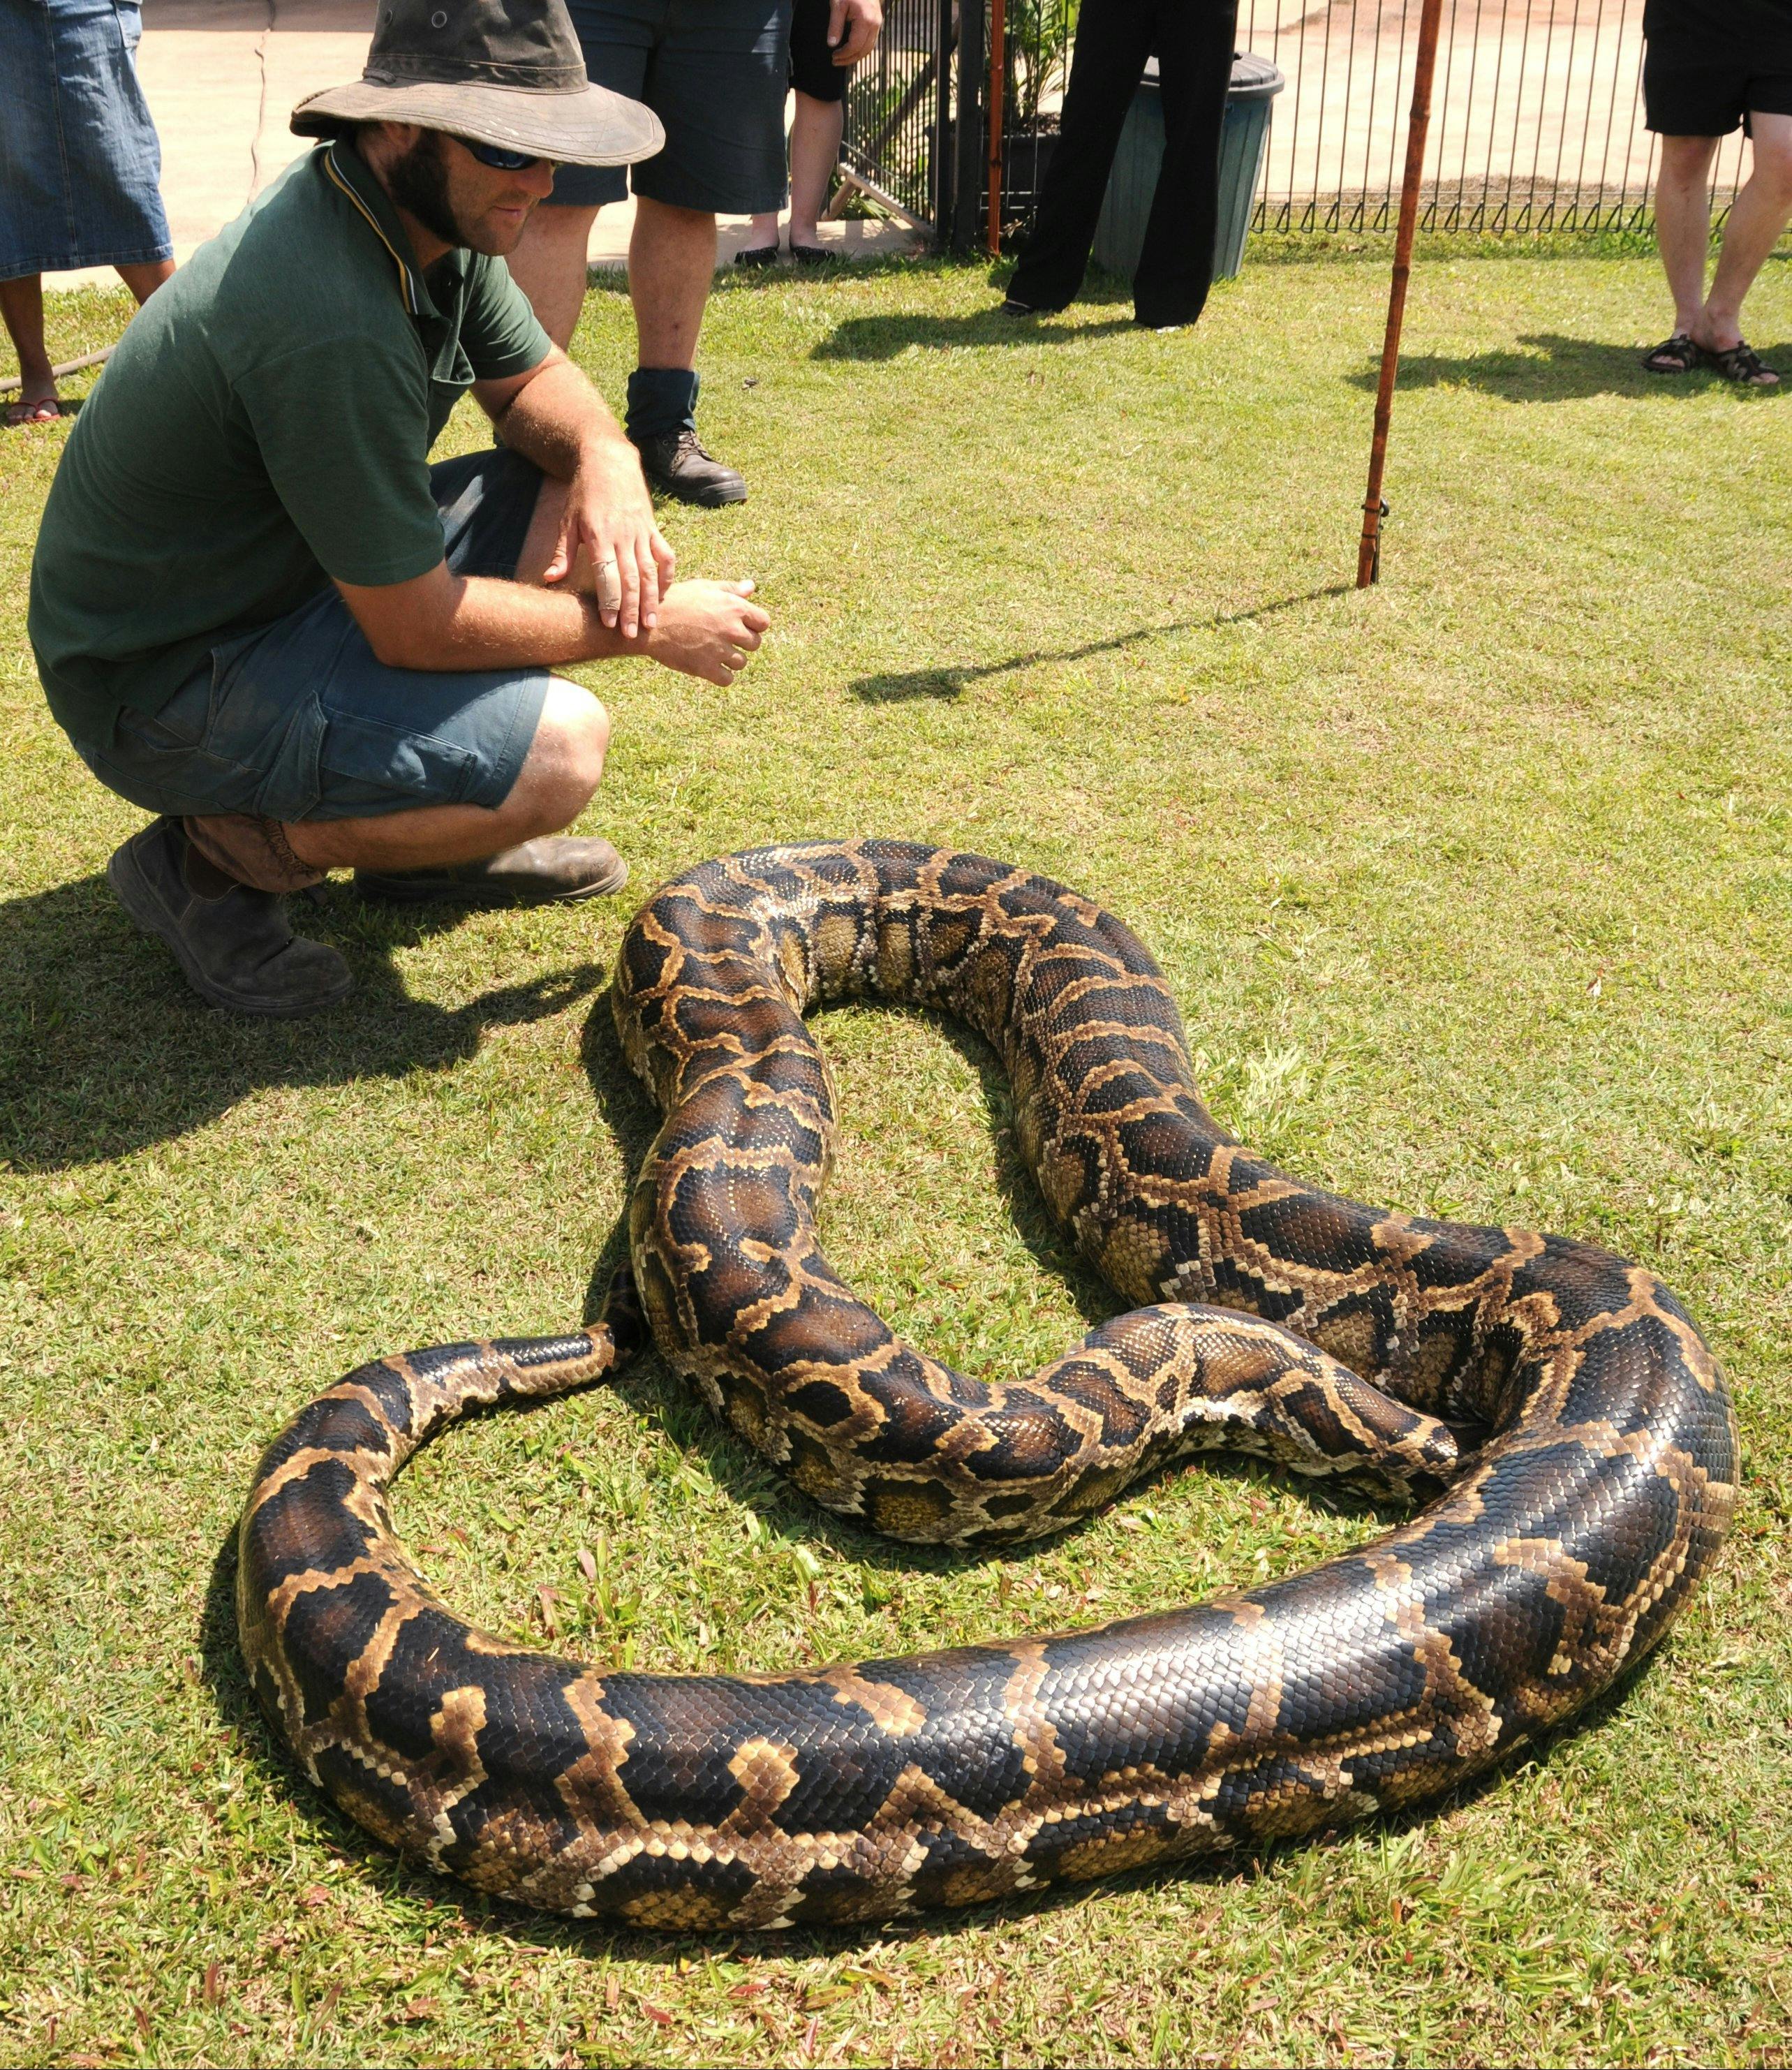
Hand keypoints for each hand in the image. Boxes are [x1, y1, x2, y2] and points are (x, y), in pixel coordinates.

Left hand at [546, 439, 676, 639]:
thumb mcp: (567, 521)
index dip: (610, 601)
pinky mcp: (653, 528)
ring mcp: (641, 532)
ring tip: (652, 624)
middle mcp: (623, 535)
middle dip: (632, 609)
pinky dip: (667, 576)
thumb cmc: (584, 494)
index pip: (608, 575)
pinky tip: (663, 595)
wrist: (609, 461)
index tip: (609, 624)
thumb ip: (563, 553)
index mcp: (599, 535)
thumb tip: (550, 579)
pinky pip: (665, 555)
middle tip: (632, 635)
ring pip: (651, 571)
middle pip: (631, 578)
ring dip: (652, 599)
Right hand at [645, 579, 768, 685]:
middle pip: (755, 644)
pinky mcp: (707, 668)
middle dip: (743, 643)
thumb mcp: (703, 588)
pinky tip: (710, 665)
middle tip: (724, 639)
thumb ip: (730, 589)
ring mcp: (720, 650)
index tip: (741, 626)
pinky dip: (721, 675)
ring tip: (713, 651)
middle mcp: (731, 629)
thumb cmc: (676, 601)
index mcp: (733, 607)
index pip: (764, 622)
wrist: (649, 623)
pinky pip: (728, 679)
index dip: (754, 625)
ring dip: (731, 659)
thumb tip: (751, 587)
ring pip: (741, 662)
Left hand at [827, 0, 881, 64]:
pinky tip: (851, 50)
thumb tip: (832, 44)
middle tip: (835, 61)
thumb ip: (835, 25)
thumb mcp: (838, 5)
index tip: (833, 56)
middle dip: (849, 59)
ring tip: (842, 58)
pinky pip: (870, 41)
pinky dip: (861, 48)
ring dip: (856, 56)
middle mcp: (875, 24)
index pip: (855, 46)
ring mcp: (878, 23)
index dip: (844, 54)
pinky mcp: (877, 22)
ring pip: (869, 48)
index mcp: (866, 20)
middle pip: (863, 50)